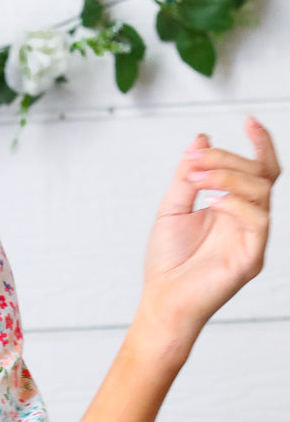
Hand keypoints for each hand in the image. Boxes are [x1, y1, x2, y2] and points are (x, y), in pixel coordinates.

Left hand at [137, 116, 279, 357]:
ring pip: (261, 191)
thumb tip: (201, 139)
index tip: (248, 121)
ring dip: (228, 176)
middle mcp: (248, 221)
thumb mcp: (173, 208)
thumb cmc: (167, 262)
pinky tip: (213, 203)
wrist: (162, 300)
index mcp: (234, 208)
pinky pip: (258, 220)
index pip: (259, 170)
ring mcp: (253, 239)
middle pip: (260, 174)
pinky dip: (236, 204)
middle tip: (196, 162)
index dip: (261, 144)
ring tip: (197, 178)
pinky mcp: (251, 257)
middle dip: (227, 160)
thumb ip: (188, 175)